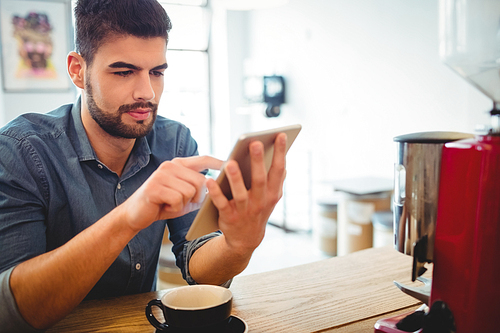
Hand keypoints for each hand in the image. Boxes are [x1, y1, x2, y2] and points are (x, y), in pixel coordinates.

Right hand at [121, 155, 222, 231]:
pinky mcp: (155, 187)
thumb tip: (220, 189)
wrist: (137, 214)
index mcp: (179, 165)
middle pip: (200, 181)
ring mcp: (161, 175)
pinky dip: (175, 208)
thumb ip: (200, 190)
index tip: (231, 164)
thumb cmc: (164, 204)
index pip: (203, 159)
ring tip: (171, 203)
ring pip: (190, 192)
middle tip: (184, 202)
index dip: (218, 162)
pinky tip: (165, 206)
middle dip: (197, 197)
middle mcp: (170, 165)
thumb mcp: (186, 196)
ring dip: (184, 204)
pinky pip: (178, 199)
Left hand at [207, 133, 287, 254]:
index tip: (280, 135)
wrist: (246, 239)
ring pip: (240, 193)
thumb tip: (283, 159)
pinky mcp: (229, 216)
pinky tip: (209, 180)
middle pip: (260, 179)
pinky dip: (215, 193)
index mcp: (272, 192)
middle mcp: (261, 201)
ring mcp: (245, 210)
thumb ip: (276, 179)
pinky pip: (221, 203)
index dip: (280, 152)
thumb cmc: (258, 209)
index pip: (278, 170)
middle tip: (255, 143)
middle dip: (258, 161)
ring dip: (235, 178)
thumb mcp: (271, 196)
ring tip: (230, 162)